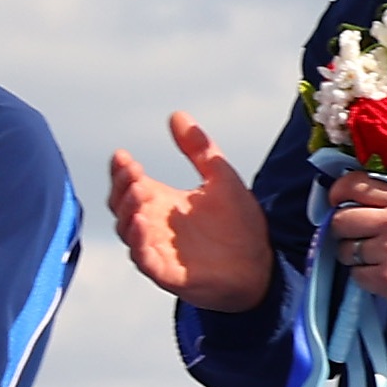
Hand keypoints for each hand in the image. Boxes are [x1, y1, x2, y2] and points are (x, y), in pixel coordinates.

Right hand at [109, 114, 279, 311]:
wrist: (264, 266)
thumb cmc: (240, 226)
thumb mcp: (221, 178)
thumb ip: (199, 149)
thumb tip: (177, 114)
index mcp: (162, 202)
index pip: (129, 184)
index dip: (121, 171)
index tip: (122, 155)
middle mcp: (154, 225)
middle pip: (121, 204)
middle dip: (122, 186)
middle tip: (133, 170)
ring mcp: (158, 249)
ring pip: (128, 230)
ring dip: (128, 210)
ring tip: (139, 190)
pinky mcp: (167, 273)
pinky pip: (143, 258)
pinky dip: (139, 242)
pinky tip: (143, 223)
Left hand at [323, 178, 386, 317]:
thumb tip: (353, 202)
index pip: (353, 185)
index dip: (337, 194)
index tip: (337, 202)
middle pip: (340, 219)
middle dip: (344, 228)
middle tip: (357, 235)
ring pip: (344, 250)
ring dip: (354, 255)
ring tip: (378, 258)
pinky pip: (356, 275)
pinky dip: (366, 276)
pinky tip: (386, 273)